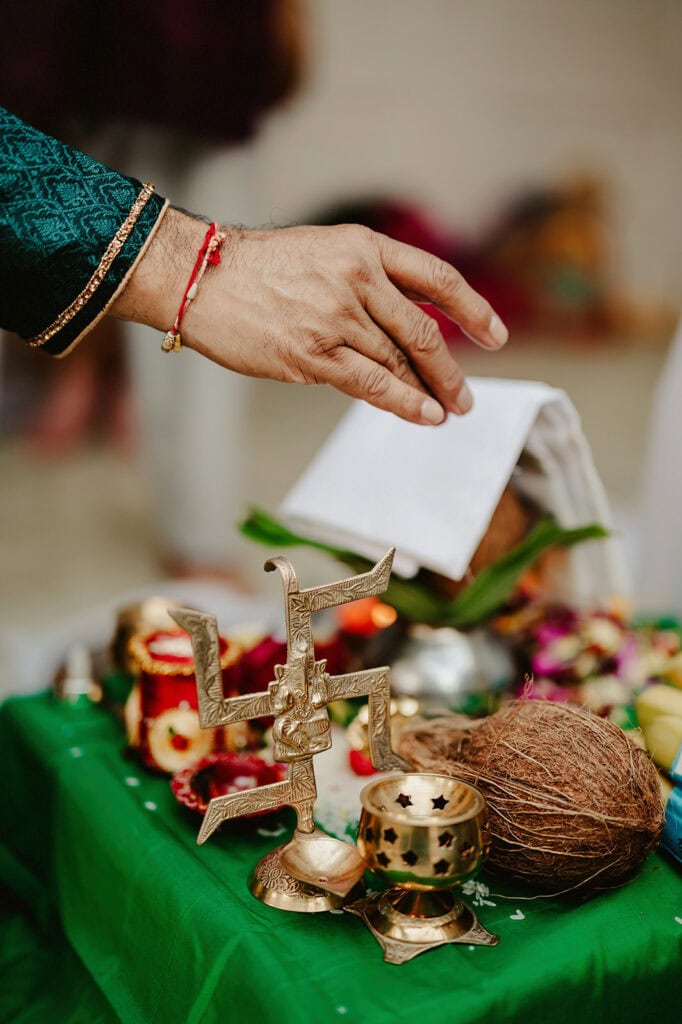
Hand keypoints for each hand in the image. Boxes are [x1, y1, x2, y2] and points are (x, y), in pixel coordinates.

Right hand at [113, 209, 507, 424]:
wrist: (200, 277)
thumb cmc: (257, 270)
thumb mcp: (322, 252)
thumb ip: (366, 282)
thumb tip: (402, 331)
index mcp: (365, 247)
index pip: (436, 278)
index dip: (472, 309)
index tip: (495, 335)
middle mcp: (357, 278)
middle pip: (424, 330)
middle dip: (451, 369)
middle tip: (466, 397)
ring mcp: (336, 316)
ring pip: (399, 360)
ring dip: (429, 391)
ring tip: (446, 412)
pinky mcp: (313, 353)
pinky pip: (373, 383)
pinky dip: (404, 403)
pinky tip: (425, 416)